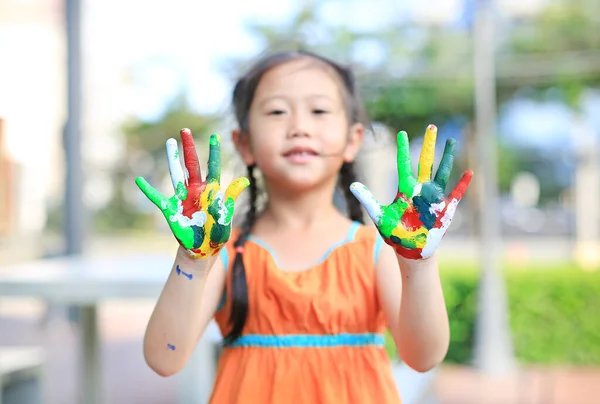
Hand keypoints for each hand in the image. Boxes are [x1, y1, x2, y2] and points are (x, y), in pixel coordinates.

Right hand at [135, 128, 248, 258]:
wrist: (203, 250)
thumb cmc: (217, 233)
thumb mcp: (226, 215)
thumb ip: (231, 197)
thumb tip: (244, 181)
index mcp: (211, 191)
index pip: (213, 167)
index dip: (214, 152)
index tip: (215, 136)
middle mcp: (196, 190)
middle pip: (192, 164)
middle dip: (189, 147)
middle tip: (185, 130)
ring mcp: (183, 198)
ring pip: (176, 173)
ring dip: (172, 158)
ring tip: (169, 142)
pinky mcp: (172, 210)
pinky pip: (157, 198)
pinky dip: (148, 190)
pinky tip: (139, 180)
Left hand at [350, 124, 471, 259]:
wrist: (410, 250)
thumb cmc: (395, 234)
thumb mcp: (379, 216)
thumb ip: (368, 200)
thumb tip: (352, 185)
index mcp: (405, 190)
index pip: (404, 164)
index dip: (403, 149)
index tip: (401, 133)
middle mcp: (420, 190)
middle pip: (425, 162)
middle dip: (429, 145)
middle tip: (432, 127)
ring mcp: (434, 198)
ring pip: (441, 172)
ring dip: (447, 157)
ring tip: (451, 141)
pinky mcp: (444, 209)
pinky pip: (456, 194)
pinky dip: (462, 185)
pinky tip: (469, 172)